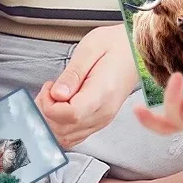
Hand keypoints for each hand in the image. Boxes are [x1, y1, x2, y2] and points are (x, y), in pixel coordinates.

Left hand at [37, 24, 139, 148]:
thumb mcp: (91, 48)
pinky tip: (61, 105)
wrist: (136, 50)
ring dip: (51, 120)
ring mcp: (103, 120)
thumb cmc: (115, 45)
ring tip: (53, 96)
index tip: (49, 86)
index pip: (70, 115)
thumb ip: (73, 73)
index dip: (50, 105)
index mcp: (103, 93)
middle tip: (48, 89)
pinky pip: (75, 136)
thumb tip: (56, 95)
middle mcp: (104, 112)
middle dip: (47, 112)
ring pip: (67, 137)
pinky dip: (61, 125)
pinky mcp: (100, 121)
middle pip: (64, 130)